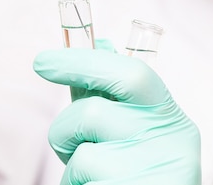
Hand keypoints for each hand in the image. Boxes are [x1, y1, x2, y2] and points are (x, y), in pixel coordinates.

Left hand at [33, 48, 201, 184]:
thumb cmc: (145, 171)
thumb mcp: (141, 131)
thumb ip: (116, 93)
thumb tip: (98, 41)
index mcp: (171, 119)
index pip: (131, 74)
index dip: (84, 61)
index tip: (42, 60)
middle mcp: (169, 143)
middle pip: (94, 113)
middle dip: (67, 125)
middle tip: (67, 140)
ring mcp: (150, 174)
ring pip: (81, 155)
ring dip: (73, 165)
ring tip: (95, 177)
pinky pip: (78, 182)